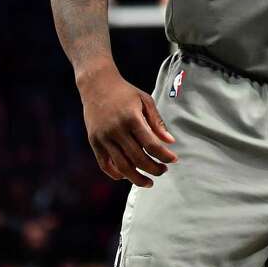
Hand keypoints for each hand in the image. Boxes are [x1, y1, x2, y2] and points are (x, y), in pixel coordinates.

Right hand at [77, 63, 177, 187]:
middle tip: (163, 171)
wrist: (96, 84)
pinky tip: (127, 176)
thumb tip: (170, 142)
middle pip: (138, 158)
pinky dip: (116, 174)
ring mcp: (103, 137)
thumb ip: (157, 122)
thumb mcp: (145, 100)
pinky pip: (104, 164)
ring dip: (137, 178)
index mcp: (131, 118)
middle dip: (154, 169)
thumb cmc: (125, 92)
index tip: (174, 160)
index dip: (164, 156)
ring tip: (149, 182)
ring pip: (122, 166)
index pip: (151, 145)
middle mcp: (116, 129)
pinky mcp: (94, 142)